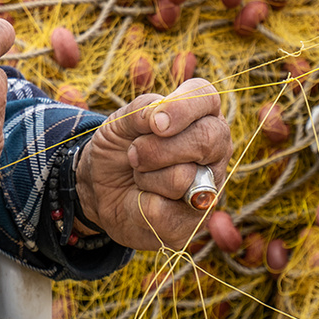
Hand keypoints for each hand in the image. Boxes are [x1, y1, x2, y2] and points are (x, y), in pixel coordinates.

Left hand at [73, 78, 230, 249]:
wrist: (101, 191)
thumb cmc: (120, 149)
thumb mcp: (119, 122)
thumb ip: (141, 111)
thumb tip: (160, 118)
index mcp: (201, 113)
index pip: (206, 97)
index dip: (182, 107)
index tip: (156, 124)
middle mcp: (216, 147)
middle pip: (206, 139)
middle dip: (158, 148)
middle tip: (134, 153)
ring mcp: (211, 184)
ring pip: (183, 177)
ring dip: (145, 176)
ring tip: (141, 176)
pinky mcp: (196, 220)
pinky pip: (166, 211)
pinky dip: (141, 204)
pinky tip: (143, 200)